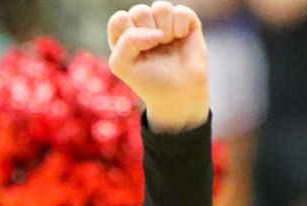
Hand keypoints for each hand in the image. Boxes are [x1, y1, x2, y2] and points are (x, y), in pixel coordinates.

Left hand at [107, 3, 208, 132]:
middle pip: (140, 11)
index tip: (136, 54)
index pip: (120, 19)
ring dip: (165, 31)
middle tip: (154, 51)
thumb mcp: (122, 64)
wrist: (178, 96)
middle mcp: (144, 24)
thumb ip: (127, 41)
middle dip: (147, 35)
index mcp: (124, 33)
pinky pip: (181, 12)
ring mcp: (165, 21)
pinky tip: (181, 39)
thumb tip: (158, 32)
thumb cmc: (148, 81)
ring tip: (167, 45)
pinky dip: (181, 28)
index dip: (128, 36)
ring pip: (161, 7)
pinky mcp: (186, 21)